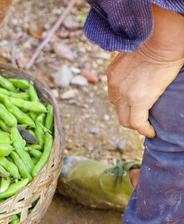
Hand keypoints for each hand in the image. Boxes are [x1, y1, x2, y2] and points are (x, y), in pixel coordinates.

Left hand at [106, 5, 183, 137]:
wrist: (161, 40)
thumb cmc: (155, 41)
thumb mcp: (134, 54)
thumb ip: (131, 64)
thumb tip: (141, 67)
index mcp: (113, 74)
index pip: (115, 95)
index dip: (125, 103)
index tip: (135, 106)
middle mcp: (114, 86)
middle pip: (118, 108)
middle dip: (128, 114)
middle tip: (141, 118)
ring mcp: (124, 94)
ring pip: (125, 119)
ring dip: (135, 124)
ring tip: (146, 126)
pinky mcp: (138, 100)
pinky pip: (137, 122)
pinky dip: (144, 129)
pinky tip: (152, 131)